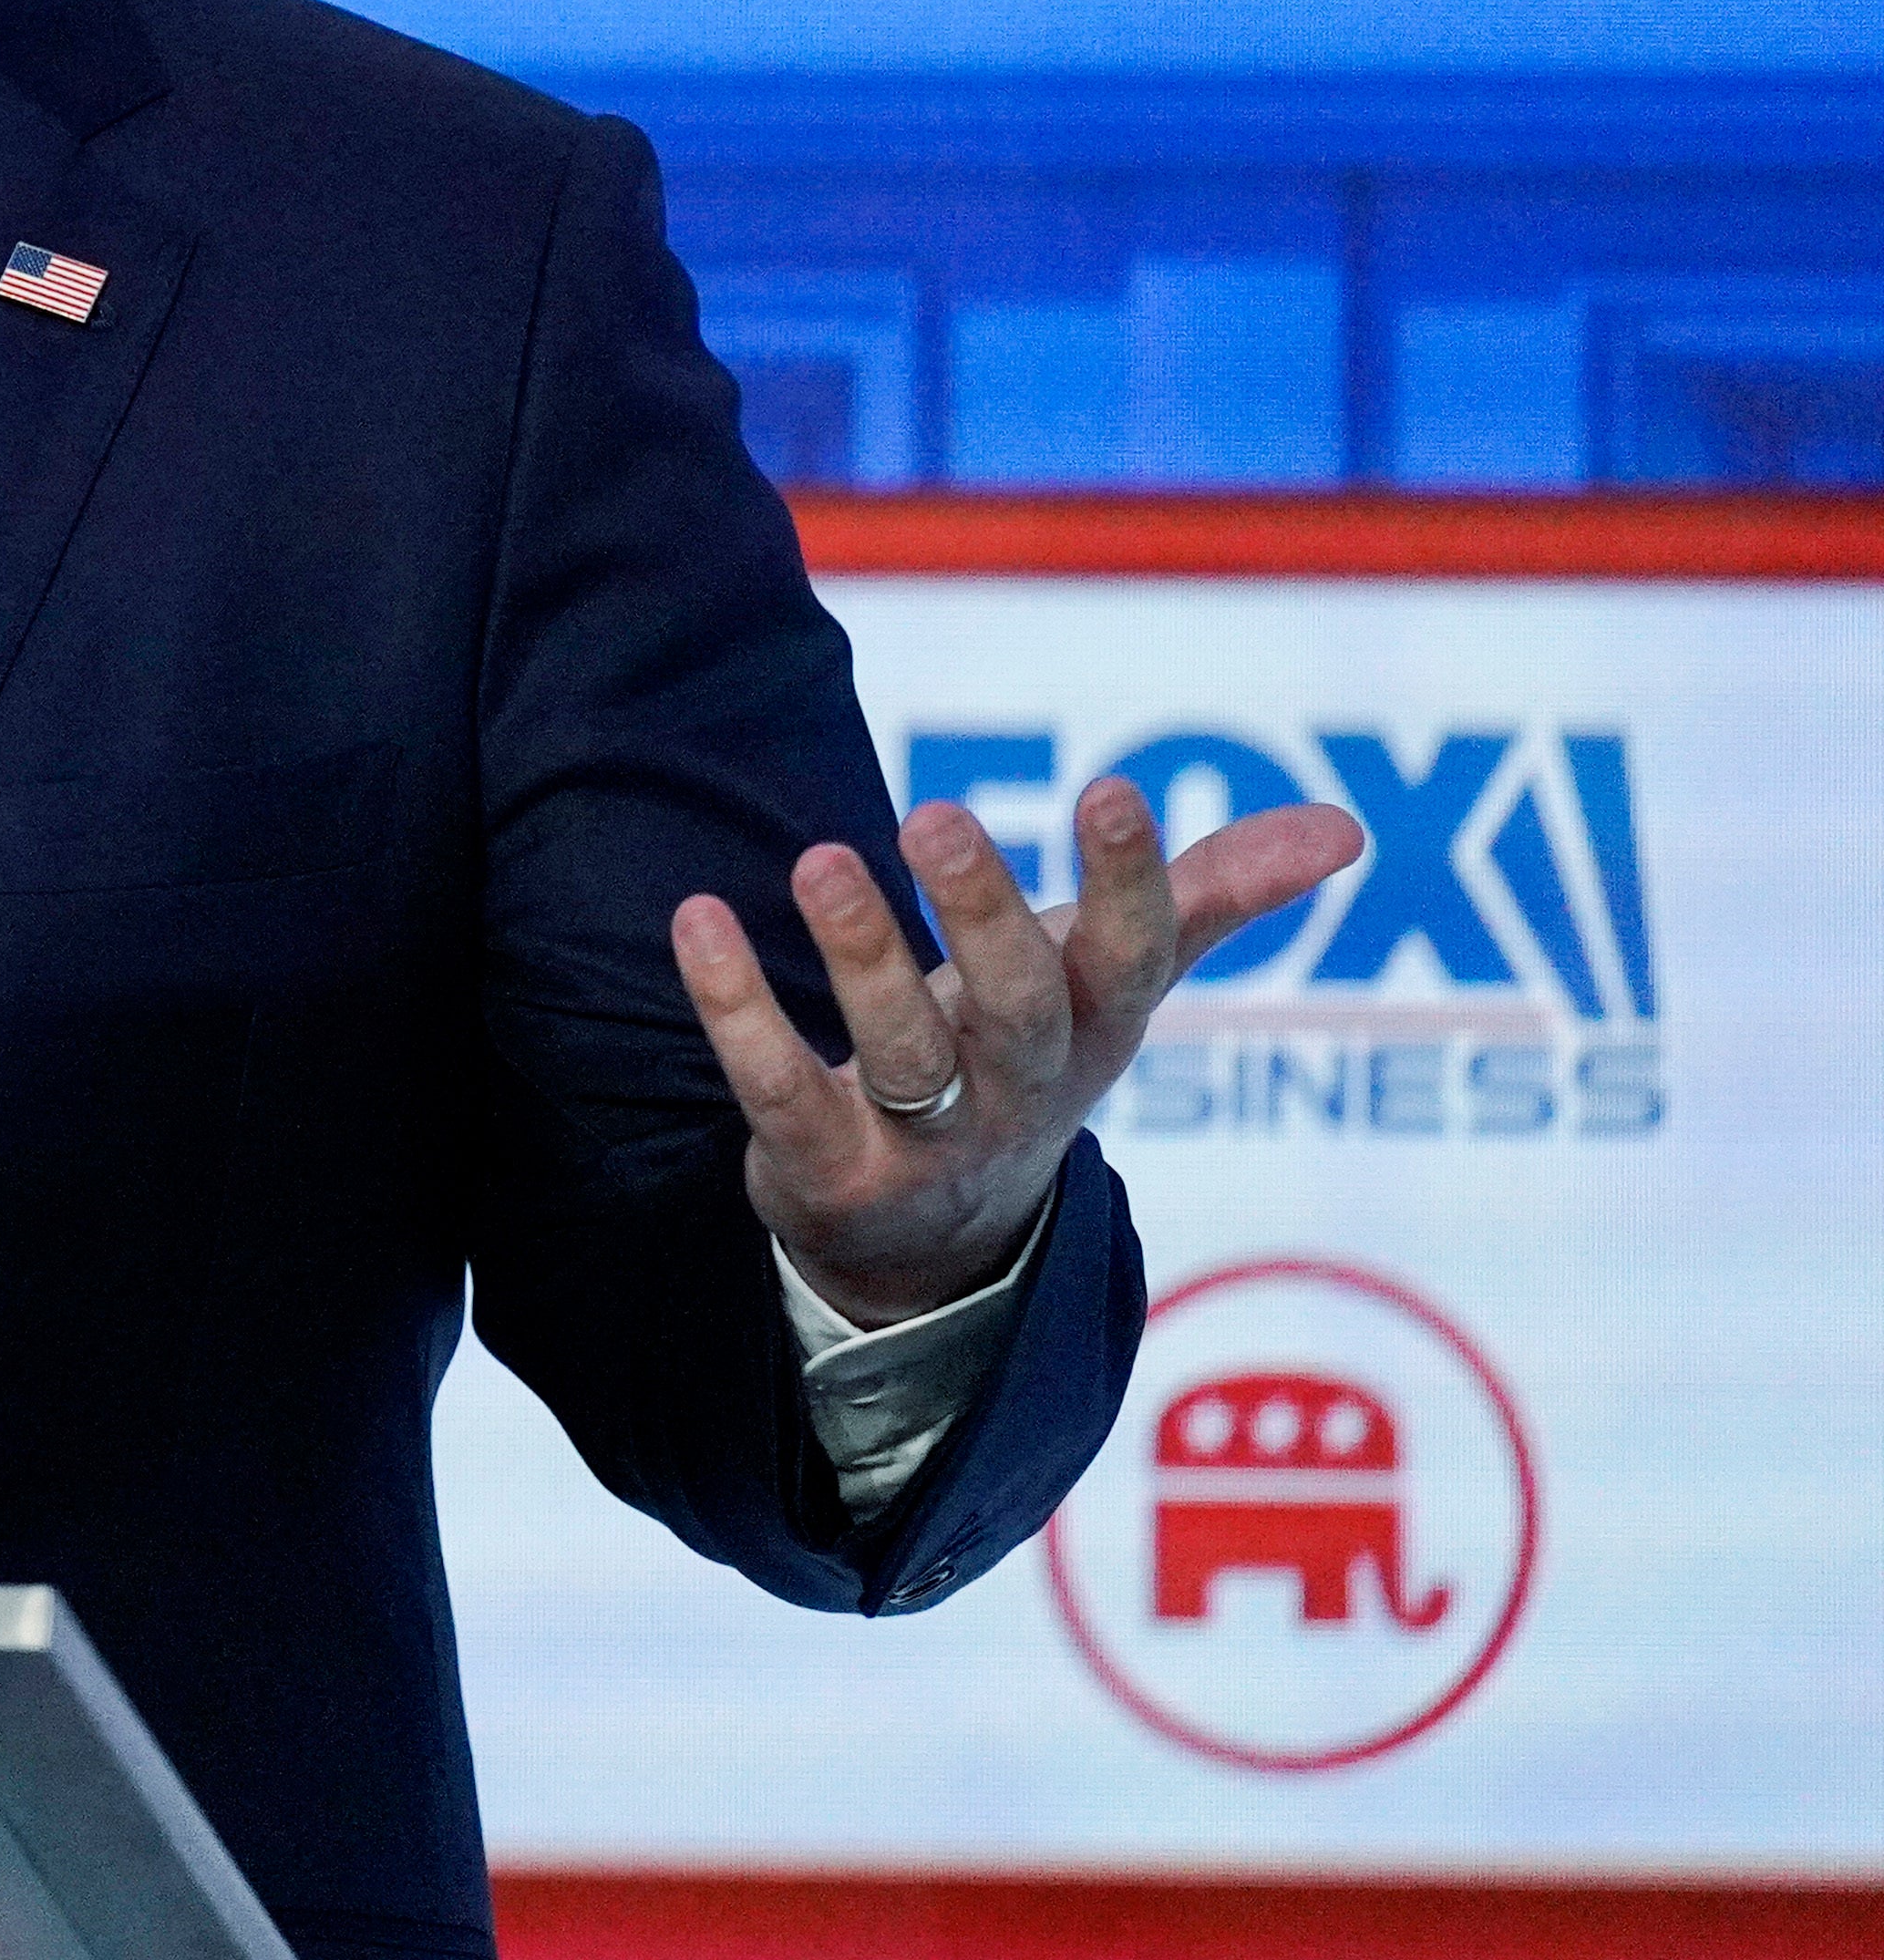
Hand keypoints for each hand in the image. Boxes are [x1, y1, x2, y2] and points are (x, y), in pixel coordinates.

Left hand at [672, 775, 1363, 1326]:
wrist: (936, 1250)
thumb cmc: (1025, 1060)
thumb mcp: (1114, 986)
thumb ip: (1211, 898)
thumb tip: (1346, 826)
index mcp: (1093, 1031)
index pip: (1131, 958)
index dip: (1130, 883)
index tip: (1116, 791)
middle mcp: (1016, 1091)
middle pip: (1015, 1010)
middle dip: (982, 916)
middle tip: (929, 816)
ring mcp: (921, 1141)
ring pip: (899, 1055)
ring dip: (860, 955)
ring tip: (818, 858)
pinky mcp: (822, 1168)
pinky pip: (775, 1088)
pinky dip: (735, 1007)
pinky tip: (695, 920)